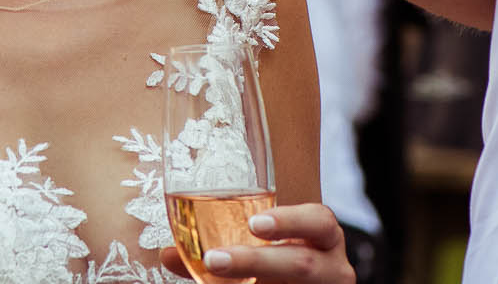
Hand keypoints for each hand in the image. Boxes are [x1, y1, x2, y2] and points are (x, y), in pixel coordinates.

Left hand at [159, 201, 354, 283]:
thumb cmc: (280, 264)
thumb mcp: (260, 252)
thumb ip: (218, 249)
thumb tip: (165, 254)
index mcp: (322, 238)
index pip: (319, 221)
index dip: (290, 220)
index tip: (254, 224)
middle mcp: (332, 266)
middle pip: (301, 263)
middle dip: (255, 262)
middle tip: (214, 260)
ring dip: (253, 282)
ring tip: (219, 281)